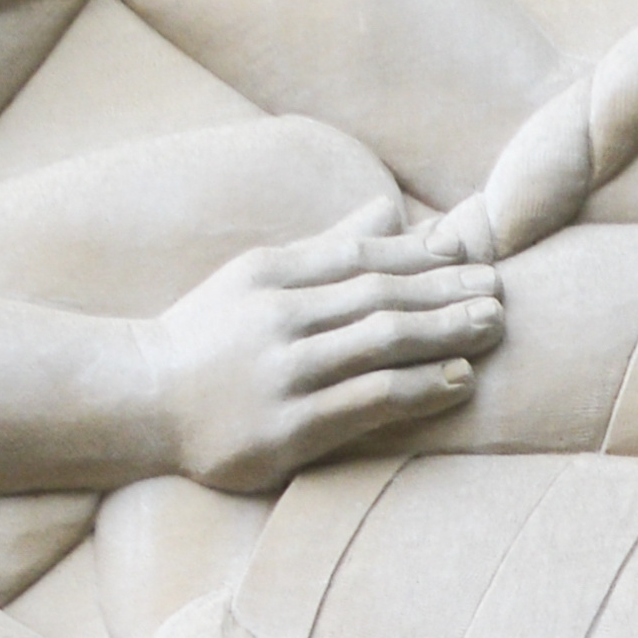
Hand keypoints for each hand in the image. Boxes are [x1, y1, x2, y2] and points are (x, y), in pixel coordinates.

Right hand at [134, 210, 496, 489]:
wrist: (136, 400)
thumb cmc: (205, 337)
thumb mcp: (255, 277)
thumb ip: (326, 247)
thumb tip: (390, 208)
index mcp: (272, 275)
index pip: (362, 256)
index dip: (423, 256)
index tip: (474, 256)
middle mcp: (278, 319)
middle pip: (380, 297)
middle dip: (446, 293)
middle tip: (501, 291)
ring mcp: (282, 375)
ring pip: (379, 346)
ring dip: (444, 335)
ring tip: (492, 328)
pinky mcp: (284, 430)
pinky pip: (364, 403)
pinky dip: (415, 390)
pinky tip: (456, 381)